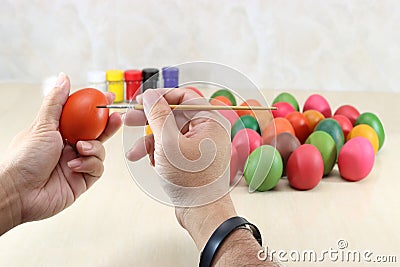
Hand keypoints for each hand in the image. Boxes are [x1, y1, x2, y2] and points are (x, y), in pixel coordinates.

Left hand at [0, 73, 121, 231]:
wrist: (19, 193)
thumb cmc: (24, 159)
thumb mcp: (42, 125)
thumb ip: (56, 102)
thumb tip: (63, 78)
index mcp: (59, 132)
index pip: (83, 116)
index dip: (96, 107)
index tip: (108, 98)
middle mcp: (69, 147)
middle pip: (96, 133)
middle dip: (107, 126)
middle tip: (115, 118)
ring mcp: (77, 163)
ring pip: (100, 150)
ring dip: (93, 148)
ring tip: (80, 148)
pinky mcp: (82, 180)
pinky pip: (97, 168)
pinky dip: (89, 164)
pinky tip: (75, 166)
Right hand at [124, 88, 236, 248]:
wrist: (202, 213)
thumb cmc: (191, 180)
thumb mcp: (168, 143)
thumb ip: (158, 116)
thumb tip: (150, 95)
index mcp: (210, 121)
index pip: (184, 97)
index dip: (160, 96)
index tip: (140, 101)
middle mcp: (208, 130)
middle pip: (174, 115)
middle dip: (149, 120)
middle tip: (128, 120)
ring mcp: (200, 145)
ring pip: (169, 133)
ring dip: (150, 142)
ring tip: (133, 153)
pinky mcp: (192, 158)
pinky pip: (172, 147)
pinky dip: (159, 154)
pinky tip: (153, 164)